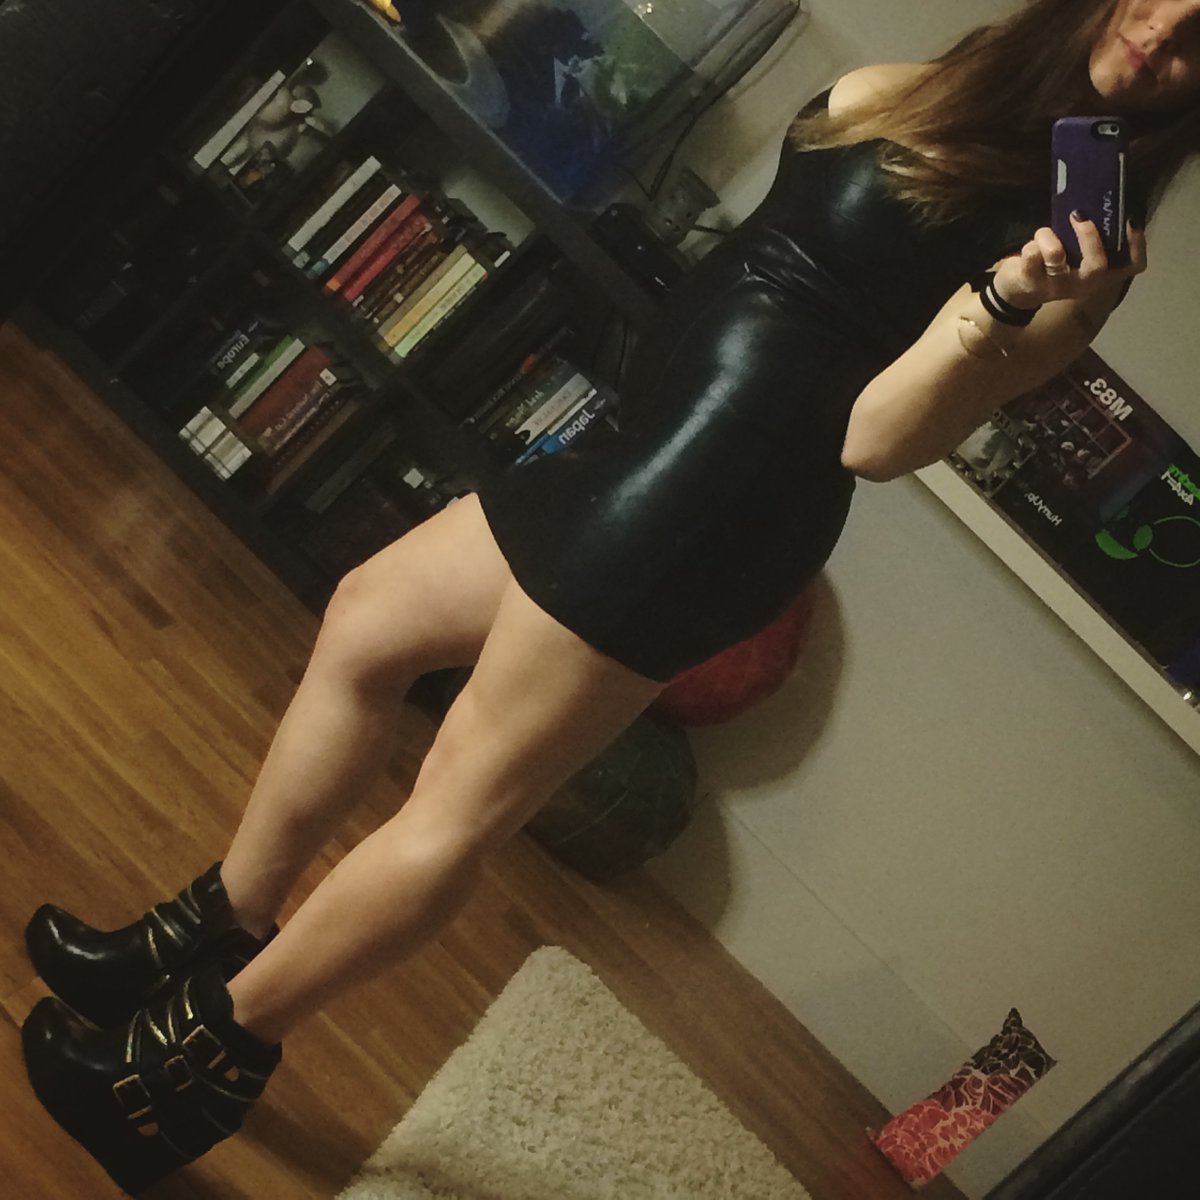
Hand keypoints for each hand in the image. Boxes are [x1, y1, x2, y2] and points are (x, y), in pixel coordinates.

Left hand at [993, 214, 1146, 310]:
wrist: (1018, 290)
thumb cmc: (1054, 264)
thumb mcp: (1076, 253)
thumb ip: (1090, 239)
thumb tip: (1096, 205)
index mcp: (1100, 276)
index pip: (1132, 266)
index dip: (1137, 246)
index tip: (1131, 222)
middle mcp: (1082, 285)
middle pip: (1096, 266)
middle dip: (1089, 237)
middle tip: (1079, 216)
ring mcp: (1056, 287)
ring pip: (1056, 256)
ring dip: (1049, 236)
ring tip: (1045, 234)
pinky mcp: (1031, 283)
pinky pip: (1032, 255)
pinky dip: (1031, 244)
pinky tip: (1031, 247)